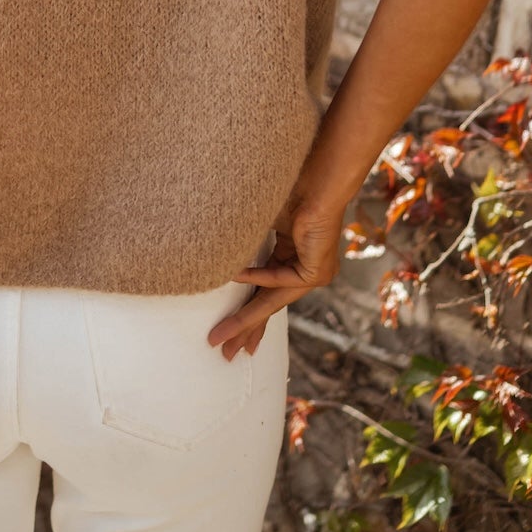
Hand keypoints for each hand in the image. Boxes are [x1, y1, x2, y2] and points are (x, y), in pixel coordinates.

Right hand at [207, 191, 344, 360]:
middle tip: (226, 353)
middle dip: (244, 330)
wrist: (315, 179)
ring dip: (245, 320)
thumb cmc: (287, 190)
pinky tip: (235, 275)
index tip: (230, 334)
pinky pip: (279, 280)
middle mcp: (304, 270)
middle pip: (268, 305)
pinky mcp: (317, 272)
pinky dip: (256, 278)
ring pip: (273, 302)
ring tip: (221, 336)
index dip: (247, 314)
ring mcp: (313, 274)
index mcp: (291, 258)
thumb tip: (213, 257)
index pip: (265, 293)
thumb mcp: (258, 224)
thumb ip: (243, 246)